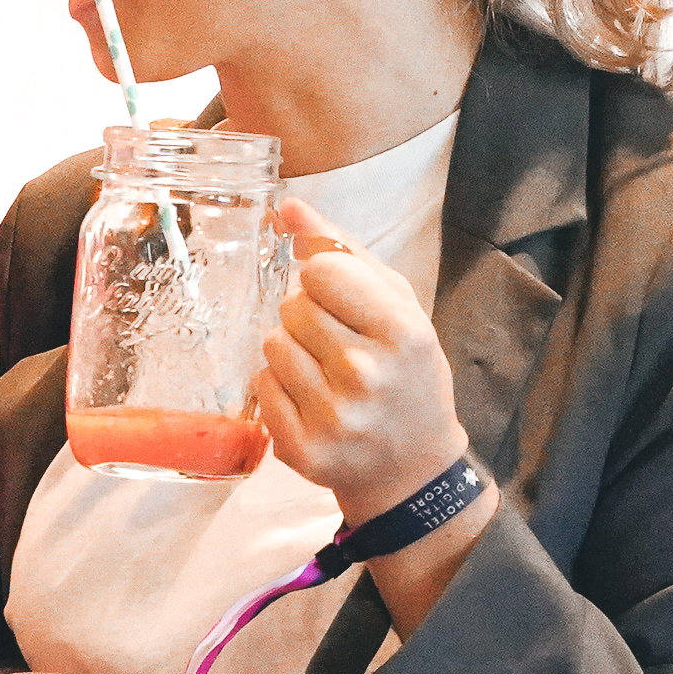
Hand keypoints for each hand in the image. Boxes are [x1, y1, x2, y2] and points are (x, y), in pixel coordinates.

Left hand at [254, 198, 468, 524]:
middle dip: (308, 317)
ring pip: (272, 344)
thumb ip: (344, 251)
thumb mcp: (397, 305)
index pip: (321, 272)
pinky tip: (312, 401)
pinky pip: (260, 386)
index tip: (345, 305)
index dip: (326, 282)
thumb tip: (289, 208)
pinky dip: (278, 388)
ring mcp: (333, 416)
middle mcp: (367, 375)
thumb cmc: (406, 374)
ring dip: (291, 351)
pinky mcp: (301, 448)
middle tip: (339, 346)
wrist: (412, 466)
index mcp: (403, 334)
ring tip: (326, 373)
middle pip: (292, 307)